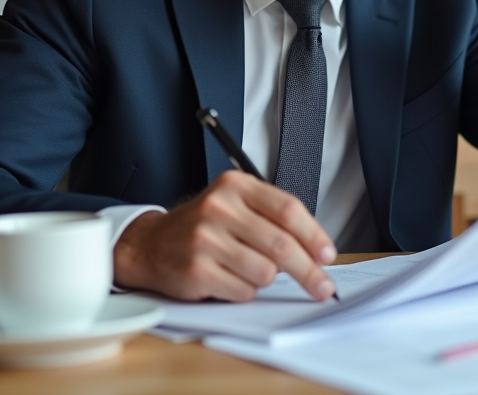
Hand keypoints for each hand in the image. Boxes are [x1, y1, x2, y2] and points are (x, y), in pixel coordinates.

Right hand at [112, 171, 337, 301]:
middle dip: (309, 271)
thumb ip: (271, 218)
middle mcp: (219, 208)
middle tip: (322, 286)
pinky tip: (229, 279)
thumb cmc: (202, 227)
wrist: (149, 244)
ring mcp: (206, 239)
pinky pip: (244, 290)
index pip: (288, 209)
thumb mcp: (234, 205)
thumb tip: (316, 250)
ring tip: (248, 270)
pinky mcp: (197, 270)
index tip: (327, 255)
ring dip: (266, 279)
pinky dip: (244, 291)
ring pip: (265, 271)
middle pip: (281, 245)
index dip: (314, 235)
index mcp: (235, 186)